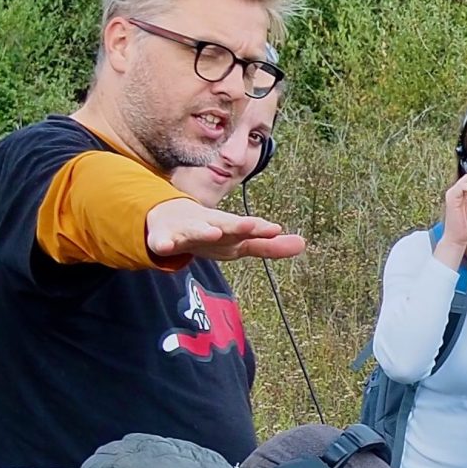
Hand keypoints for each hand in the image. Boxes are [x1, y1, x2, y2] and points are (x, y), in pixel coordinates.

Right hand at [145, 199, 306, 263]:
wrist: (168, 220)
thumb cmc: (211, 232)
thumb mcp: (240, 242)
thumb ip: (269, 246)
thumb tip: (303, 244)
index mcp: (228, 228)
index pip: (247, 229)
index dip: (260, 229)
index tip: (275, 229)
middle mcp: (209, 225)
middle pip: (224, 224)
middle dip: (237, 225)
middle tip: (251, 225)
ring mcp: (186, 230)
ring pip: (195, 230)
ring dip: (204, 230)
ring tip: (214, 233)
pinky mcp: (164, 238)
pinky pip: (163, 242)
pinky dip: (164, 243)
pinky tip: (165, 247)